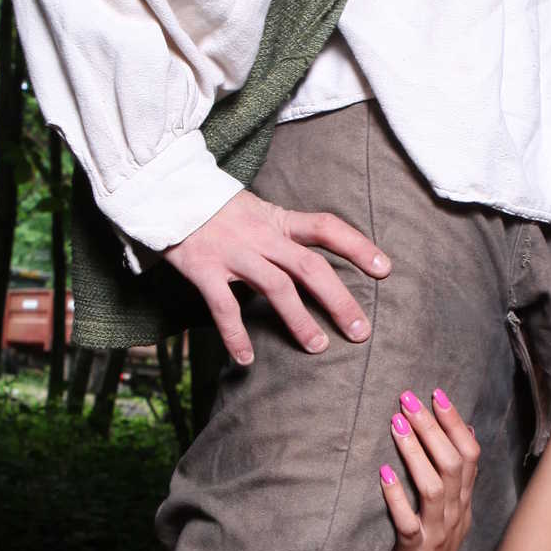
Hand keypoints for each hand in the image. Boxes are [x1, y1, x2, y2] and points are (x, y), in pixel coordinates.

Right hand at [163, 190, 390, 366]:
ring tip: (317, 348)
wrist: (165, 191)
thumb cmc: (216, 209)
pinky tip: (246, 360)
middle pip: (310, 266)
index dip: (358, 247)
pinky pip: (224, 307)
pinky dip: (236, 336)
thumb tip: (313, 267)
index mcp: (277, 220)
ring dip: (299, 320)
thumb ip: (282, 234)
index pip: (326, 227)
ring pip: (276, 287)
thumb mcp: (256, 212)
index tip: (385, 269)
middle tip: (360, 331)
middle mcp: (260, 235)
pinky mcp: (203, 268)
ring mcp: (233, 252)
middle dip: (339, 300)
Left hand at [380, 389, 479, 550]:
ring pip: (434, 487)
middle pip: (453, 463)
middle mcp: (454, 512)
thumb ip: (456, 476)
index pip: (470, 453)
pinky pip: (408, 521)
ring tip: (396, 425)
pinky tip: (383, 474)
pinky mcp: (414, 550)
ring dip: (416, 453)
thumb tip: (461, 429)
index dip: (454, 422)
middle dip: (431, 428)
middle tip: (408, 399)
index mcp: (463, 500)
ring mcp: (436, 531)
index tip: (436, 393)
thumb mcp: (452, 511)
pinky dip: (396, 496)